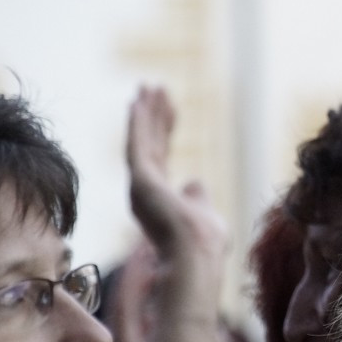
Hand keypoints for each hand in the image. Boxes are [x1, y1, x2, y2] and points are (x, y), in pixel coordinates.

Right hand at [126, 86, 228, 262]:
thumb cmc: (205, 241)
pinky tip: (136, 102)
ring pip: (142, 140)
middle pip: (150, 142)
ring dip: (144, 113)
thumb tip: (194, 180)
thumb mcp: (204, 212)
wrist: (196, 254)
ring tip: (146, 87)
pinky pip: (137, 145)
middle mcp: (147, 189)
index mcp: (162, 196)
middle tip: (151, 86)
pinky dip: (136, 123)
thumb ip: (196, 196)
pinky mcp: (140, 181)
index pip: (162, 154)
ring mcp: (141, 185)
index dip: (164, 128)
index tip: (168, 106)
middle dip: (152, 114)